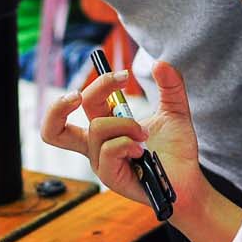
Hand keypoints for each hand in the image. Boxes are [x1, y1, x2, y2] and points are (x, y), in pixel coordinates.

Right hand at [41, 60, 208, 217]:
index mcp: (106, 126)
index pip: (88, 101)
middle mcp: (97, 144)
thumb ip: (170, 85)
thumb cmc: (175, 148)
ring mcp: (101, 161)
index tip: (125, 76)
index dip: (101, 83)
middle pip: (54, 128)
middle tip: (76, 96)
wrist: (188, 179)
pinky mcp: (110, 177)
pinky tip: (141, 149)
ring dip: (125, 124)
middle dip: (59, 106)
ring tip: (145, 134)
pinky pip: (108, 150)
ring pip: (97, 128)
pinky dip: (126, 142)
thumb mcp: (175, 109)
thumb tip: (159, 63)